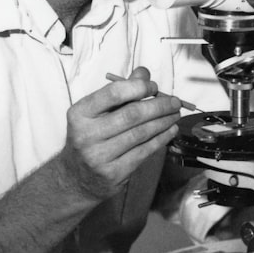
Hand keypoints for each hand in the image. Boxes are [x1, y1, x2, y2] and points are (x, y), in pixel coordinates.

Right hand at [57, 67, 181, 201]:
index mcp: (79, 113)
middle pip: (131, 114)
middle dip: (158, 106)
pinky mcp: (113, 173)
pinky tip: (170, 131)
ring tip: (175, 115)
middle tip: (175, 102)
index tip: (154, 87)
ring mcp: (99, 156)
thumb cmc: (91, 138)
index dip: (138, 87)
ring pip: (140, 134)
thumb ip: (120, 91)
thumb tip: (144, 73)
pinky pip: (143, 152)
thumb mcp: (97, 113)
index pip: (113, 93)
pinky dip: (161, 139)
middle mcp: (86, 134)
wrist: (78, 179)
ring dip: (163, 122)